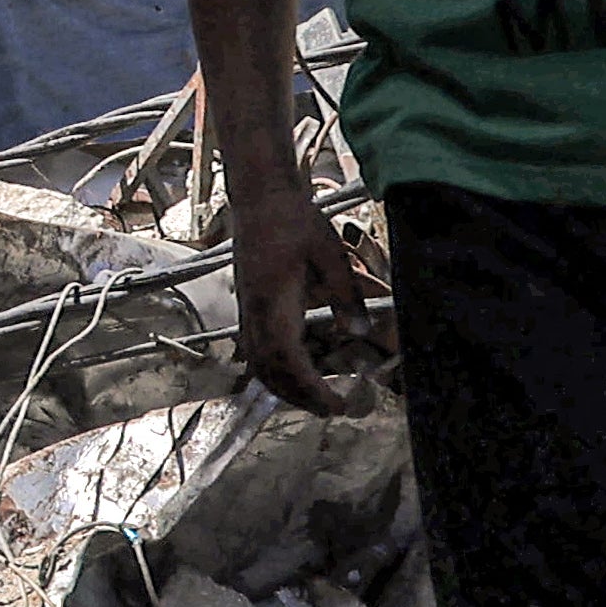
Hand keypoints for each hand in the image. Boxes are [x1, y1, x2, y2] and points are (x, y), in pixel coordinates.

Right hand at [229, 180, 380, 413]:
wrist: (259, 197)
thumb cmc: (293, 219)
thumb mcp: (330, 254)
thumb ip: (345, 295)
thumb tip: (359, 331)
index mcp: (273, 300)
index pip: (288, 359)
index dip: (310, 388)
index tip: (335, 404)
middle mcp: (254, 310)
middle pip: (268, 369)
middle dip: (297, 396)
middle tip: (331, 409)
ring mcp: (246, 307)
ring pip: (257, 362)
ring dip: (283, 385)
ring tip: (313, 397)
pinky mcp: (247, 303)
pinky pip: (254, 348)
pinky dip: (273, 368)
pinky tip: (294, 368)